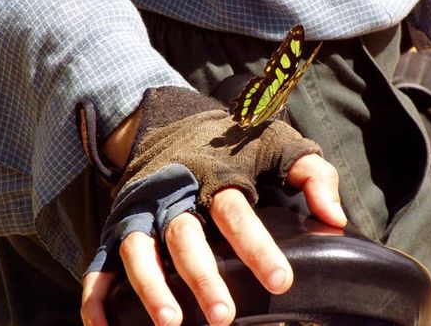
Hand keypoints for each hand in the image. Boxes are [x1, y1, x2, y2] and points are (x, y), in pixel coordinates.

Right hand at [81, 153, 344, 325]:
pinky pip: (102, 255)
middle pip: (184, 236)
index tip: (281, 281)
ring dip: (150, 286)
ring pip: (139, 247)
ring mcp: (143, 207)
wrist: (174, 124)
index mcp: (215, 175)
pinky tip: (102, 322)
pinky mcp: (120, 219)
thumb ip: (311, 174)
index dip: (255, 246)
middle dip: (202, 276)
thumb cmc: (233, 145)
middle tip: (224, 318)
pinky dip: (96, 288)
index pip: (234, 212)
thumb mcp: (277, 145)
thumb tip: (335, 218)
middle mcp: (176, 193)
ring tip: (169, 323)